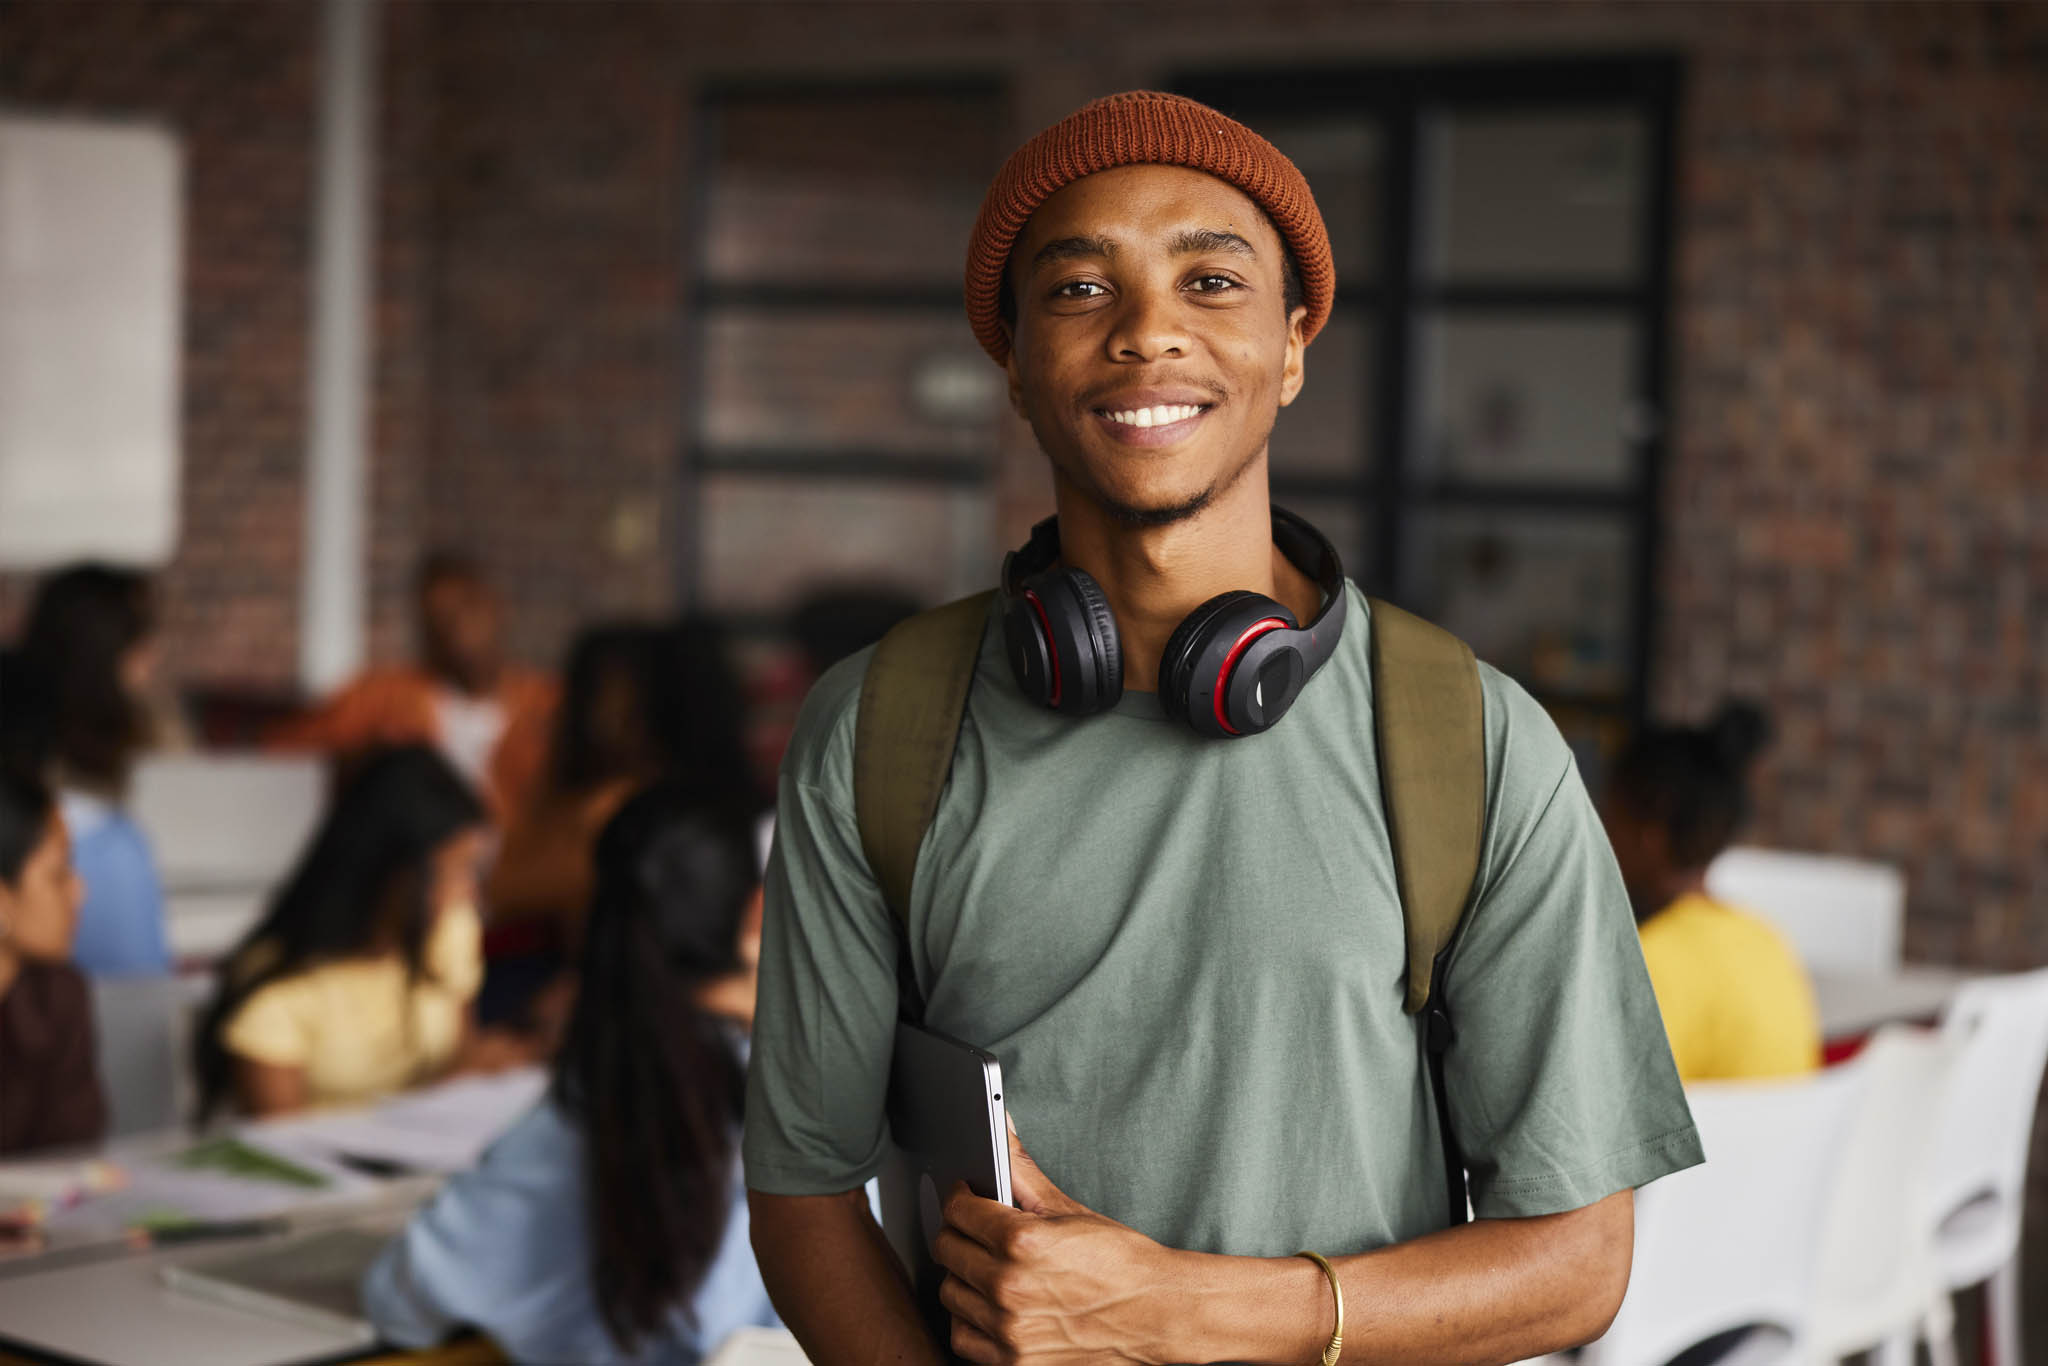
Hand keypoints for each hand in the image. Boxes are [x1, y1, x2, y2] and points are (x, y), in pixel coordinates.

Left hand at [932, 1119, 1183, 1364]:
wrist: (1158, 1314)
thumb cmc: (1120, 1262)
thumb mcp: (1068, 1209)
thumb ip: (1022, 1169)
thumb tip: (1000, 1127)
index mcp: (1022, 1241)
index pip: (958, 1210)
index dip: (959, 1197)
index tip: (965, 1196)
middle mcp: (1010, 1287)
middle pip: (947, 1250)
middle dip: (958, 1233)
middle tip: (976, 1230)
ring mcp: (1010, 1330)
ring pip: (950, 1293)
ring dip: (962, 1277)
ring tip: (986, 1267)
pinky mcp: (1014, 1362)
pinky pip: (962, 1337)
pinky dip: (970, 1320)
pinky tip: (989, 1305)